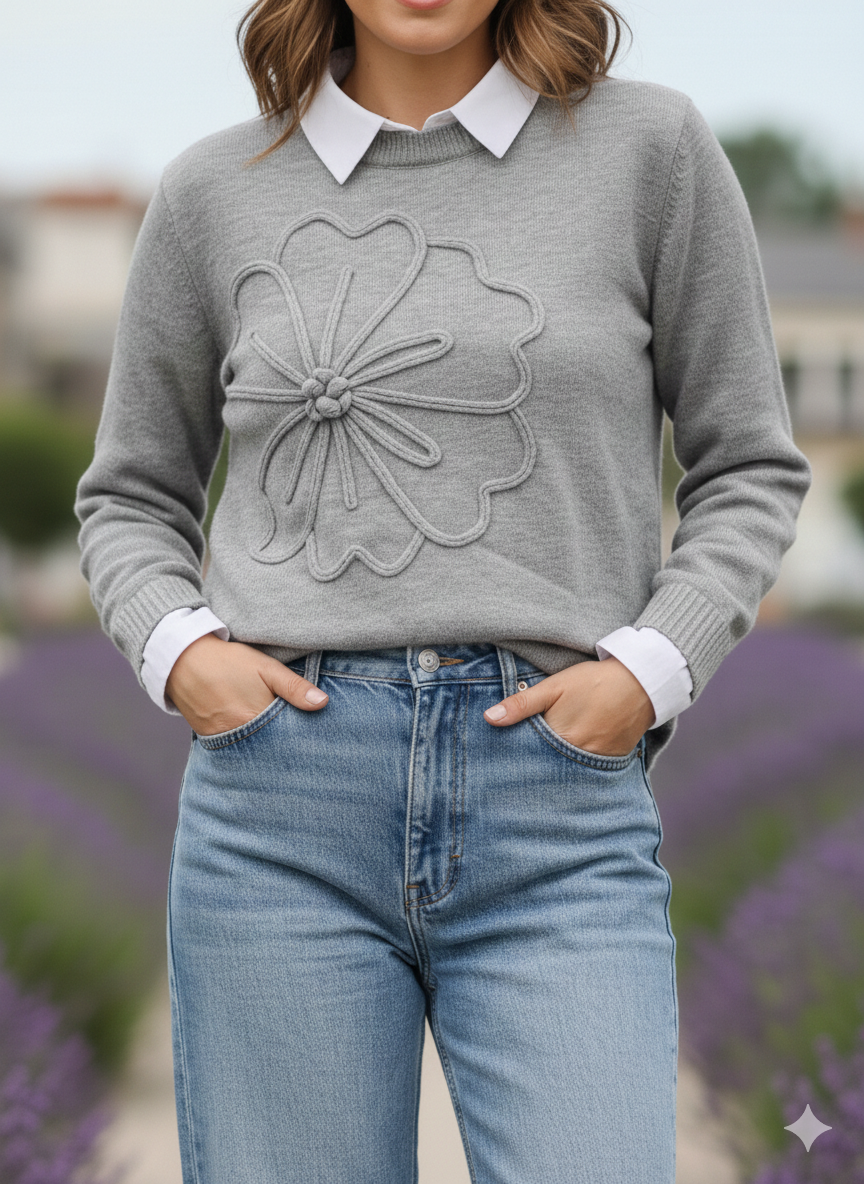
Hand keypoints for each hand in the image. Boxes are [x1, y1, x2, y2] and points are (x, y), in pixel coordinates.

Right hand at [165, 633, 327, 735]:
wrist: (182, 659)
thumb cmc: (228, 661)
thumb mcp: (266, 668)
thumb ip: (294, 687)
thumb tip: (323, 703)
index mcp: (254, 719)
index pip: (285, 739)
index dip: (299, 738)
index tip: (312, 738)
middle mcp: (236, 736)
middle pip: (269, 748)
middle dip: (283, 745)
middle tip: (298, 743)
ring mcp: (220, 740)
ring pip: (251, 750)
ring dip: (264, 746)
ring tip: (277, 741)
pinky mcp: (208, 738)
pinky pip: (232, 748)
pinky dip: (246, 745)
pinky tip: (256, 739)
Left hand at [483, 657, 654, 756]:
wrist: (641, 682)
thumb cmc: (593, 681)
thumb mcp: (553, 687)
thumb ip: (521, 704)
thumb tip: (489, 718)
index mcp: (560, 738)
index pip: (529, 755)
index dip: (516, 755)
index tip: (503, 757)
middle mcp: (579, 756)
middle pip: (547, 767)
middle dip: (533, 767)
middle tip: (517, 770)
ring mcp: (598, 762)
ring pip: (566, 772)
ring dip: (554, 768)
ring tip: (543, 765)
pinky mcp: (612, 762)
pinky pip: (588, 772)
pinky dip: (576, 768)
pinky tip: (567, 762)